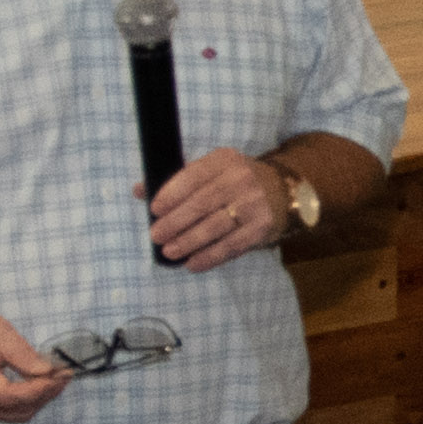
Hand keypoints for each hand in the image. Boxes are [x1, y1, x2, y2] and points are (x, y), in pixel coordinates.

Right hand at [0, 308, 67, 420]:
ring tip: (57, 378)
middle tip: (65, 373)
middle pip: (18, 409)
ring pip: (18, 415)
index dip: (39, 389)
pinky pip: (11, 413)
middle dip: (46, 393)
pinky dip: (30, 402)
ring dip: (41, 399)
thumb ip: (20, 352)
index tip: (61, 374)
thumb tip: (47, 371)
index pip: (10, 395)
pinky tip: (40, 385)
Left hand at [147, 148, 294, 270]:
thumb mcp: (212, 171)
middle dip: (175, 221)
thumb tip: (140, 191)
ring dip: (189, 241)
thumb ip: (178, 180)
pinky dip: (209, 257)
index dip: (172, 193)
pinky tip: (192, 263)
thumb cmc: (236, 181)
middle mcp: (240, 179)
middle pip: (202, 203)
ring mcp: (253, 204)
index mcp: (224, 160)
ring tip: (169, 251)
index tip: (154, 209)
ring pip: (215, 226)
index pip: (194, 175)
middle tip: (156, 235)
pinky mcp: (260, 228)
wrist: (282, 191)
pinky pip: (231, 246)